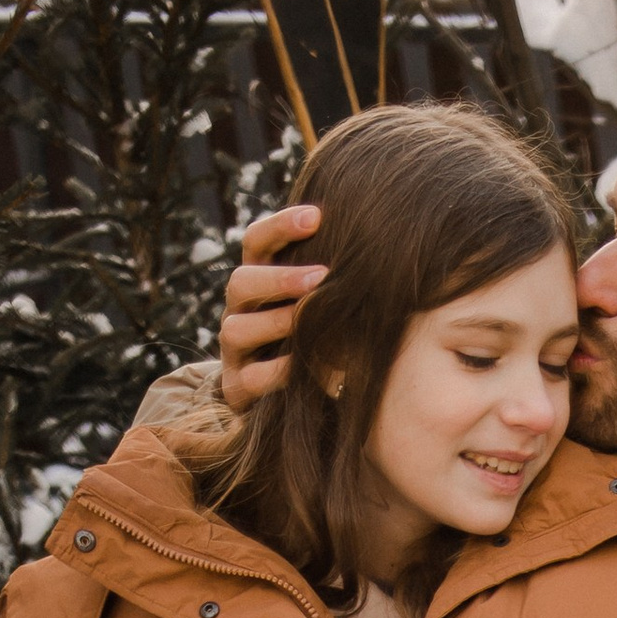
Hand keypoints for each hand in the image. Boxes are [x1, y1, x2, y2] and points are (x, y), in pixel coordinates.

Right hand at [220, 205, 324, 412]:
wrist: (283, 402)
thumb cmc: (312, 342)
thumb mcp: (319, 308)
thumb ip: (331, 281)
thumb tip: (381, 244)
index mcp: (258, 283)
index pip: (257, 242)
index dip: (281, 225)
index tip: (317, 215)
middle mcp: (240, 312)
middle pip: (240, 282)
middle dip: (280, 278)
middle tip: (321, 276)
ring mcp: (235, 351)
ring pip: (237, 329)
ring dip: (276, 322)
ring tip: (309, 320)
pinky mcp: (237, 389)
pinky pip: (251, 379)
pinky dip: (276, 372)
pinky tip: (303, 368)